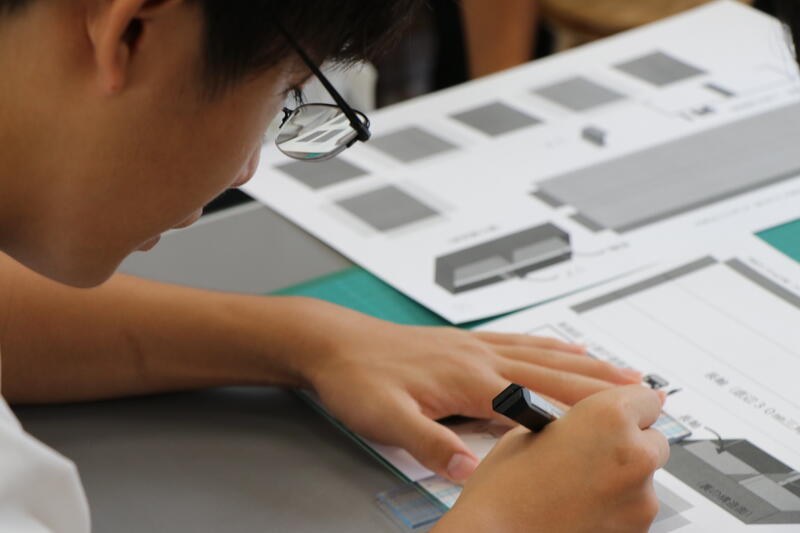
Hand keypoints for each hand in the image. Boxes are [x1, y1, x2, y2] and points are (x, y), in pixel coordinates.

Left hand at [294, 299, 642, 482]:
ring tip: (622, 369)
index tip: (626, 416)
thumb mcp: (385, 419)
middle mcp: (480, 357)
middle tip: (647, 391)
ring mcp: (475, 346)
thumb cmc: (358, 379)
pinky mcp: (466, 343)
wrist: (333, 343)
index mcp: (468, 378)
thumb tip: (469, 470)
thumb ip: (430, 443)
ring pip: (544, 352)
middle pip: (555, 370)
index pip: (540, 396)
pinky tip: (563, 346)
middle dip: (603, 382)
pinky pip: (520, 340)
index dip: (586, 408)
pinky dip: (551, 345)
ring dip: (587, 361)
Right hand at [433, 386, 669, 532]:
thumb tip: (589, 425)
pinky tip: (581, 507)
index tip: (626, 413)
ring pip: (644, 477)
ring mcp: (641, 498)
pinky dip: (615, 507)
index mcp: (609, 416)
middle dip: (629, 443)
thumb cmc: (505, 487)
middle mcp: (634, 454)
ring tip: (578, 486)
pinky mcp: (638, 530)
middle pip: (653, 439)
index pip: (646, 399)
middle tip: (595, 452)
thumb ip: (574, 421)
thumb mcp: (533, 430)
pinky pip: (634, 508)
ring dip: (622, 477)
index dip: (630, 407)